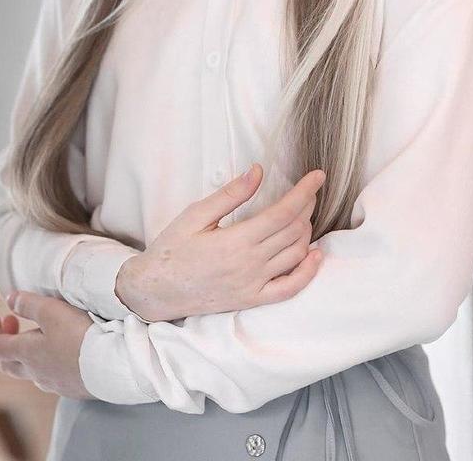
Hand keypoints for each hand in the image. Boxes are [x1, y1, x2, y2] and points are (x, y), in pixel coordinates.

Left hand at [0, 291, 95, 399]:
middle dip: (6, 341)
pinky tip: (65, 349)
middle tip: (13, 321)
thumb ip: (29, 304)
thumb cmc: (80, 336)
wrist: (112, 366)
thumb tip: (10, 300)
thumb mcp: (52, 311)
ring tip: (42, 331)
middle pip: (8, 362)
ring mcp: (55, 383)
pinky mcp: (73, 387)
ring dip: (30, 350)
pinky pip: (53, 374)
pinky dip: (50, 359)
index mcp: (26, 354)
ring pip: (32, 369)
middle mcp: (36, 373)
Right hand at [116, 162, 325, 321]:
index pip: (283, 212)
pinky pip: (290, 289)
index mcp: (236, 241)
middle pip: (294, 230)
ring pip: (296, 255)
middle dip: (307, 206)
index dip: (305, 191)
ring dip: (307, 231)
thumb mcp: (196, 215)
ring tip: (303, 213)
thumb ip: (230, 194)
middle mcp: (250, 265)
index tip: (318, 176)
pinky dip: (307, 272)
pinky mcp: (252, 300)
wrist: (155, 291)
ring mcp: (253, 286)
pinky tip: (314, 255)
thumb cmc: (172, 249)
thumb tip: (258, 171)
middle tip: (308, 190)